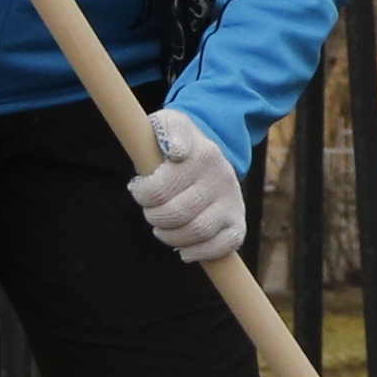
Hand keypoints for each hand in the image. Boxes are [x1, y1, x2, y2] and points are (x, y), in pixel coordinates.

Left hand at [128, 109, 245, 264]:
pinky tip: (184, 250)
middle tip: (151, 212)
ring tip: (162, 229)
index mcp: (203, 155)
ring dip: (171, 237)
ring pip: (197, 231)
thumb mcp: (169, 124)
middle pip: (178, 213)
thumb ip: (168, 130)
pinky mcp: (237, 223)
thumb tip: (175, 151)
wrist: (210, 152)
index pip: (161, 188)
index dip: (142, 194)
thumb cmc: (178, 142)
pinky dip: (200, 252)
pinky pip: (223, 246)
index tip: (139, 189)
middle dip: (155, 217)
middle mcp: (221, 179)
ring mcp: (231, 202)